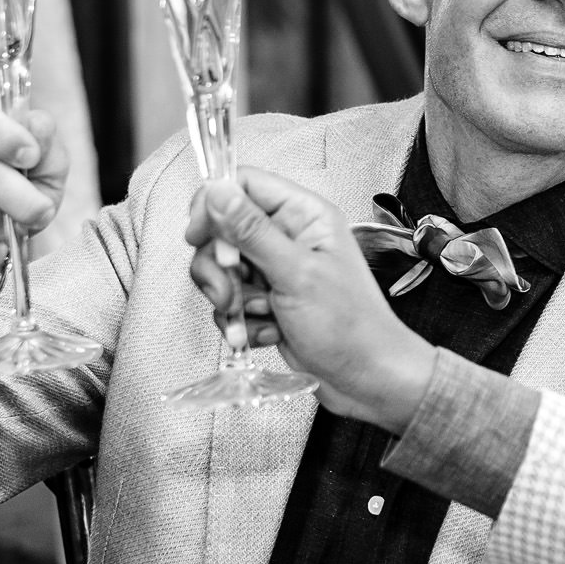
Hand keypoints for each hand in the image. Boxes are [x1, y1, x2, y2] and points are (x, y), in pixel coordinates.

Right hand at [185, 169, 435, 430]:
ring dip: (231, 299)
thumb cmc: (350, 326)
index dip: (213, 205)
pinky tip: (267, 333)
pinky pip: (231, 301)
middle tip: (230, 291)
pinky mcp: (268, 301)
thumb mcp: (296, 273)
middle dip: (219, 266)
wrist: (365, 378)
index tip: (198, 236)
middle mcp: (290, 237)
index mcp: (305, 216)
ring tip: (256, 318)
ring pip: (223, 270)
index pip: (244, 184)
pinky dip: (242, 321)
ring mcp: (277, 270)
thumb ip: (252, 232)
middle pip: (223, 230)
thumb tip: (218, 192)